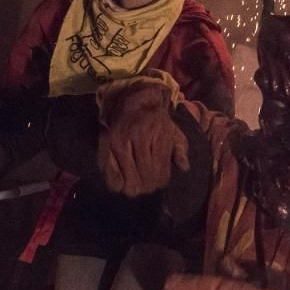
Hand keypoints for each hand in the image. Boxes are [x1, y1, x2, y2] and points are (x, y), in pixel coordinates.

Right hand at [98, 81, 188, 196]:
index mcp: (158, 135)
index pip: (160, 170)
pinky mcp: (105, 147)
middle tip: (149, 185)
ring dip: (134, 187)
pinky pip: (110, 176)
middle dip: (149, 186)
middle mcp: (137, 139)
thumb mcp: (174, 131)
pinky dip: (117, 183)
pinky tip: (123, 182)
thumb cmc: (157, 121)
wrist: (133, 102)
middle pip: (145, 178)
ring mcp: (120, 144)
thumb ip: (181, 149)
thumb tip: (184, 167)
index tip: (161, 182)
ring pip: (129, 181)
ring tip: (138, 185)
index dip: (161, 181)